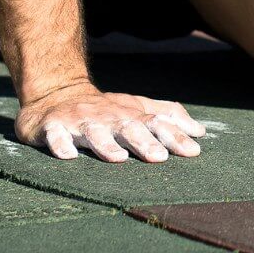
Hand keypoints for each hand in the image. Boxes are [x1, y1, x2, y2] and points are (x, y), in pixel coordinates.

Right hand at [15, 83, 206, 162]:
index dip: (175, 137)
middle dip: (144, 142)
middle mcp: (108, 117)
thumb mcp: (138, 108)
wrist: (57, 94)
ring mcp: (80, 121)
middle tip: (159, 158)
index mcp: (129, 115)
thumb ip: (168, 118)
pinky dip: (61, 144)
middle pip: (128, 128)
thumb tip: (200, 132)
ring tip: (119, 158)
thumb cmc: (106, 109)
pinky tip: (68, 156)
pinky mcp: (53, 127)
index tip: (193, 151)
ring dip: (106, 145)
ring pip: (94, 132)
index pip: (156, 124)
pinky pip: (56, 135)